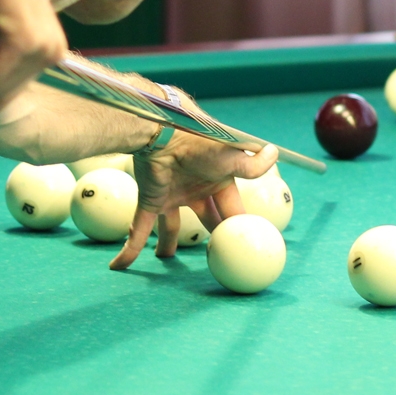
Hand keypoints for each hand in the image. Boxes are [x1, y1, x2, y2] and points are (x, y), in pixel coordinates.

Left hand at [110, 133, 279, 269]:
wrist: (163, 129)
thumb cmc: (200, 142)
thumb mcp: (230, 156)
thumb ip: (252, 164)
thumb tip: (275, 153)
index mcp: (218, 180)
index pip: (233, 210)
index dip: (240, 228)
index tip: (249, 248)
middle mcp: (195, 190)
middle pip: (205, 221)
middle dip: (210, 240)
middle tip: (217, 261)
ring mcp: (171, 196)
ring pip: (172, 227)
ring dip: (168, 245)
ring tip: (167, 259)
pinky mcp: (148, 200)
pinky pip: (139, 230)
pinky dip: (130, 249)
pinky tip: (119, 265)